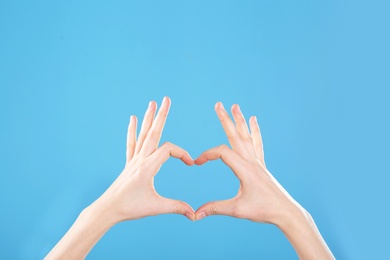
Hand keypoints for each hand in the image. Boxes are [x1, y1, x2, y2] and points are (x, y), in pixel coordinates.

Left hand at [92, 97, 195, 222]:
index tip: (190, 163)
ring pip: (143, 135)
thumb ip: (176, 207)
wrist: (108, 209)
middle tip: (166, 99)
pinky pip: (131, 143)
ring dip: (148, 118)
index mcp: (148, 167)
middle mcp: (140, 159)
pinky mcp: (129, 163)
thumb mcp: (156, 207)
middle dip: (161, 115)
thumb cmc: (131, 208)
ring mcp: (133, 160)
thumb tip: (194, 214)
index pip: (168, 149)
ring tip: (152, 102)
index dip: (182, 153)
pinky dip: (132, 130)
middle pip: (153, 132)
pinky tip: (132, 119)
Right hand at [194, 102, 333, 259]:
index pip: (222, 152)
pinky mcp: (261, 165)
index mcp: (244, 169)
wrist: (286, 212)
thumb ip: (215, 208)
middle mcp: (251, 162)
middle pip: (236, 136)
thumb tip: (195, 214)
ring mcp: (258, 162)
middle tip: (218, 104)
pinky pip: (257, 143)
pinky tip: (254, 120)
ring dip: (240, 120)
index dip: (207, 154)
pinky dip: (254, 131)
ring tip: (235, 106)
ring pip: (247, 136)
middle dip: (225, 119)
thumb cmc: (263, 210)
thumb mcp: (237, 210)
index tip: (196, 162)